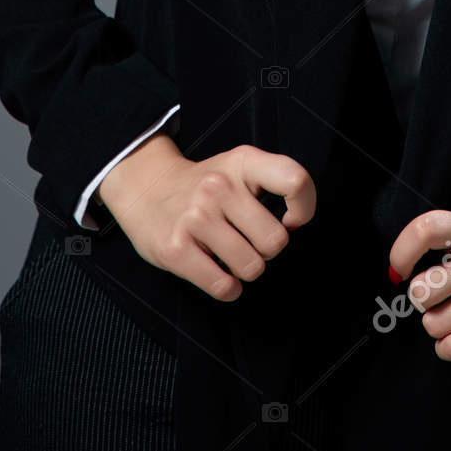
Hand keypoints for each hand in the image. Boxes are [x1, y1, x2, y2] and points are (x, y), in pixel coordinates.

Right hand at [96, 136, 314, 301]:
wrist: (145, 190)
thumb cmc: (207, 186)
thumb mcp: (240, 166)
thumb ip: (275, 181)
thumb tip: (296, 223)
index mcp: (242, 162)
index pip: (294, 180)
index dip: (304, 207)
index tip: (291, 220)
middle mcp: (218, 186)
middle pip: (275, 241)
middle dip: (266, 249)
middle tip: (248, 239)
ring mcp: (195, 217)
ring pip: (252, 268)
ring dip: (245, 269)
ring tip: (228, 252)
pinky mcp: (175, 249)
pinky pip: (224, 287)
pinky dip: (228, 287)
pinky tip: (217, 271)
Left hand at [389, 208, 450, 360]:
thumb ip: (430, 247)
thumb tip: (394, 273)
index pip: (428, 228)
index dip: (402, 252)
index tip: (399, 272)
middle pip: (422, 290)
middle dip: (423, 304)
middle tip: (442, 300)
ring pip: (435, 323)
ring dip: (438, 328)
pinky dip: (448, 348)